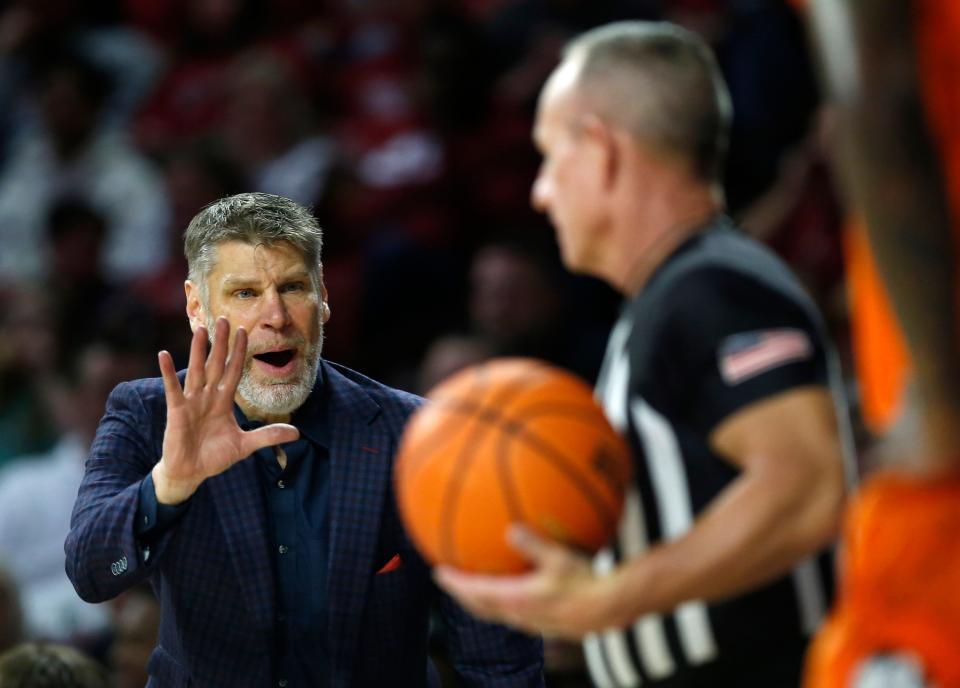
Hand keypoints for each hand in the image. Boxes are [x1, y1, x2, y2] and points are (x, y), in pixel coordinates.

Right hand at [153, 317, 298, 503]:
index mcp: (223, 401)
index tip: (245, 331)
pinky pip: (173, 389)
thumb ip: (268, 436)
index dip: (240, 352)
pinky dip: (168, 373)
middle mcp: (208, 397)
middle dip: (221, 343)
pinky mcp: (177, 411)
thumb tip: (297, 434)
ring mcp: (192, 402)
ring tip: (199, 329)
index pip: (234, 371)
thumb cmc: (214, 456)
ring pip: (197, 371)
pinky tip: (163, 355)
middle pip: (216, 364)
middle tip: (223, 319)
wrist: (191, 472)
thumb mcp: (245, 445)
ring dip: (198, 350)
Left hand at [434, 526, 616, 638]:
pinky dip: (502, 601)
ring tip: (473, 585)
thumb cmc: (588, 583)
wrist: (611, 610)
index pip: (476, 593)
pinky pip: (513, 613)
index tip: (438, 573)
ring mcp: (532, 622)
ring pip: (495, 612)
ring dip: (479, 599)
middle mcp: (520, 615)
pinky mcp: (545, 624)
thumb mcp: (561, 558)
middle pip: (480, 606)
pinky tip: (513, 588)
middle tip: (448, 580)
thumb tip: (510, 527)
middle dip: (461, 593)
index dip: (455, 584)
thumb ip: (534, 544)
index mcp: (518, 599)